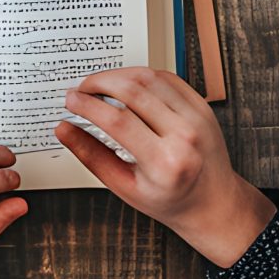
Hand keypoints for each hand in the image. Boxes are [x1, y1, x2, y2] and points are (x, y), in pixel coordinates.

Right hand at [58, 68, 275, 266]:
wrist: (213, 203)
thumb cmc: (170, 200)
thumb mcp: (124, 186)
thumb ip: (91, 155)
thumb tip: (64, 129)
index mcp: (165, 163)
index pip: (117, 120)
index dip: (87, 105)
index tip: (71, 100)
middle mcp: (184, 135)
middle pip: (132, 90)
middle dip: (98, 83)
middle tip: (81, 89)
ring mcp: (197, 117)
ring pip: (149, 77)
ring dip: (118, 75)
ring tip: (100, 85)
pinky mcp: (201, 105)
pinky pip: (167, 77)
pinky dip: (142, 75)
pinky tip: (127, 84)